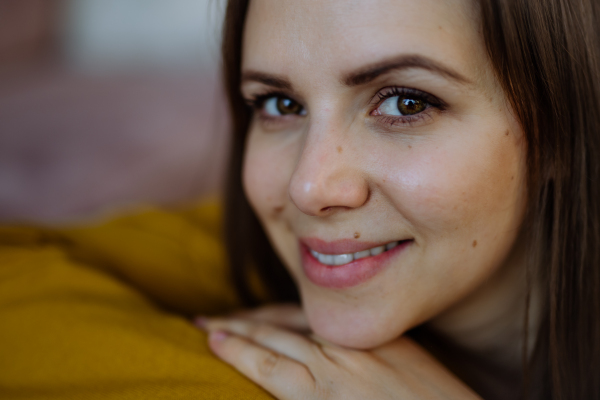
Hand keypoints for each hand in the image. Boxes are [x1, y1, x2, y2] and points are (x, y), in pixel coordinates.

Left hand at [196, 305, 480, 399]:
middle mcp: (349, 342)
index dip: (274, 316)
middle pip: (285, 323)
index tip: (253, 317)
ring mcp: (335, 368)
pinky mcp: (322, 395)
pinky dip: (244, 356)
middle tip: (215, 319)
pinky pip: (273, 372)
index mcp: (371, 334)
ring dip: (236, 332)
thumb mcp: (408, 371)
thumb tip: (345, 361)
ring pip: (272, 339)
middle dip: (248, 321)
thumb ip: (374, 358)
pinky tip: (220, 347)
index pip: (309, 316)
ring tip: (208, 328)